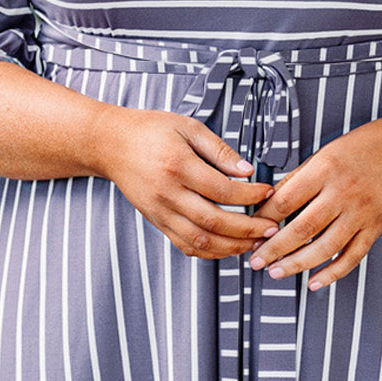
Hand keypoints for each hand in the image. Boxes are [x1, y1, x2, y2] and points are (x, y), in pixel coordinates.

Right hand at [100, 105, 279, 259]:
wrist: (109, 145)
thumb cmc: (149, 130)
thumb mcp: (187, 127)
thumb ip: (218, 149)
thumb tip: (247, 171)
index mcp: (178, 166)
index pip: (222, 190)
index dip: (250, 195)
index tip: (269, 192)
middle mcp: (167, 193)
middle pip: (213, 221)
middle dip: (248, 229)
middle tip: (272, 228)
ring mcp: (159, 212)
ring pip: (200, 241)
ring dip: (232, 247)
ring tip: (256, 243)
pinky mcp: (156, 222)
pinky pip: (184, 245)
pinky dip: (209, 253)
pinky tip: (229, 248)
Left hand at [248, 117, 381, 290]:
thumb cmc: (362, 147)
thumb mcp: (325, 153)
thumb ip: (298, 179)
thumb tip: (269, 204)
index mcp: (325, 170)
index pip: (286, 200)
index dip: (264, 219)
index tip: (251, 230)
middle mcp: (343, 193)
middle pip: (302, 228)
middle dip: (274, 248)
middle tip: (255, 261)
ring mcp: (361, 213)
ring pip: (325, 247)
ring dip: (297, 264)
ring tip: (275, 272)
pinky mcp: (375, 227)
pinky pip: (352, 256)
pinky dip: (332, 273)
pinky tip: (314, 282)